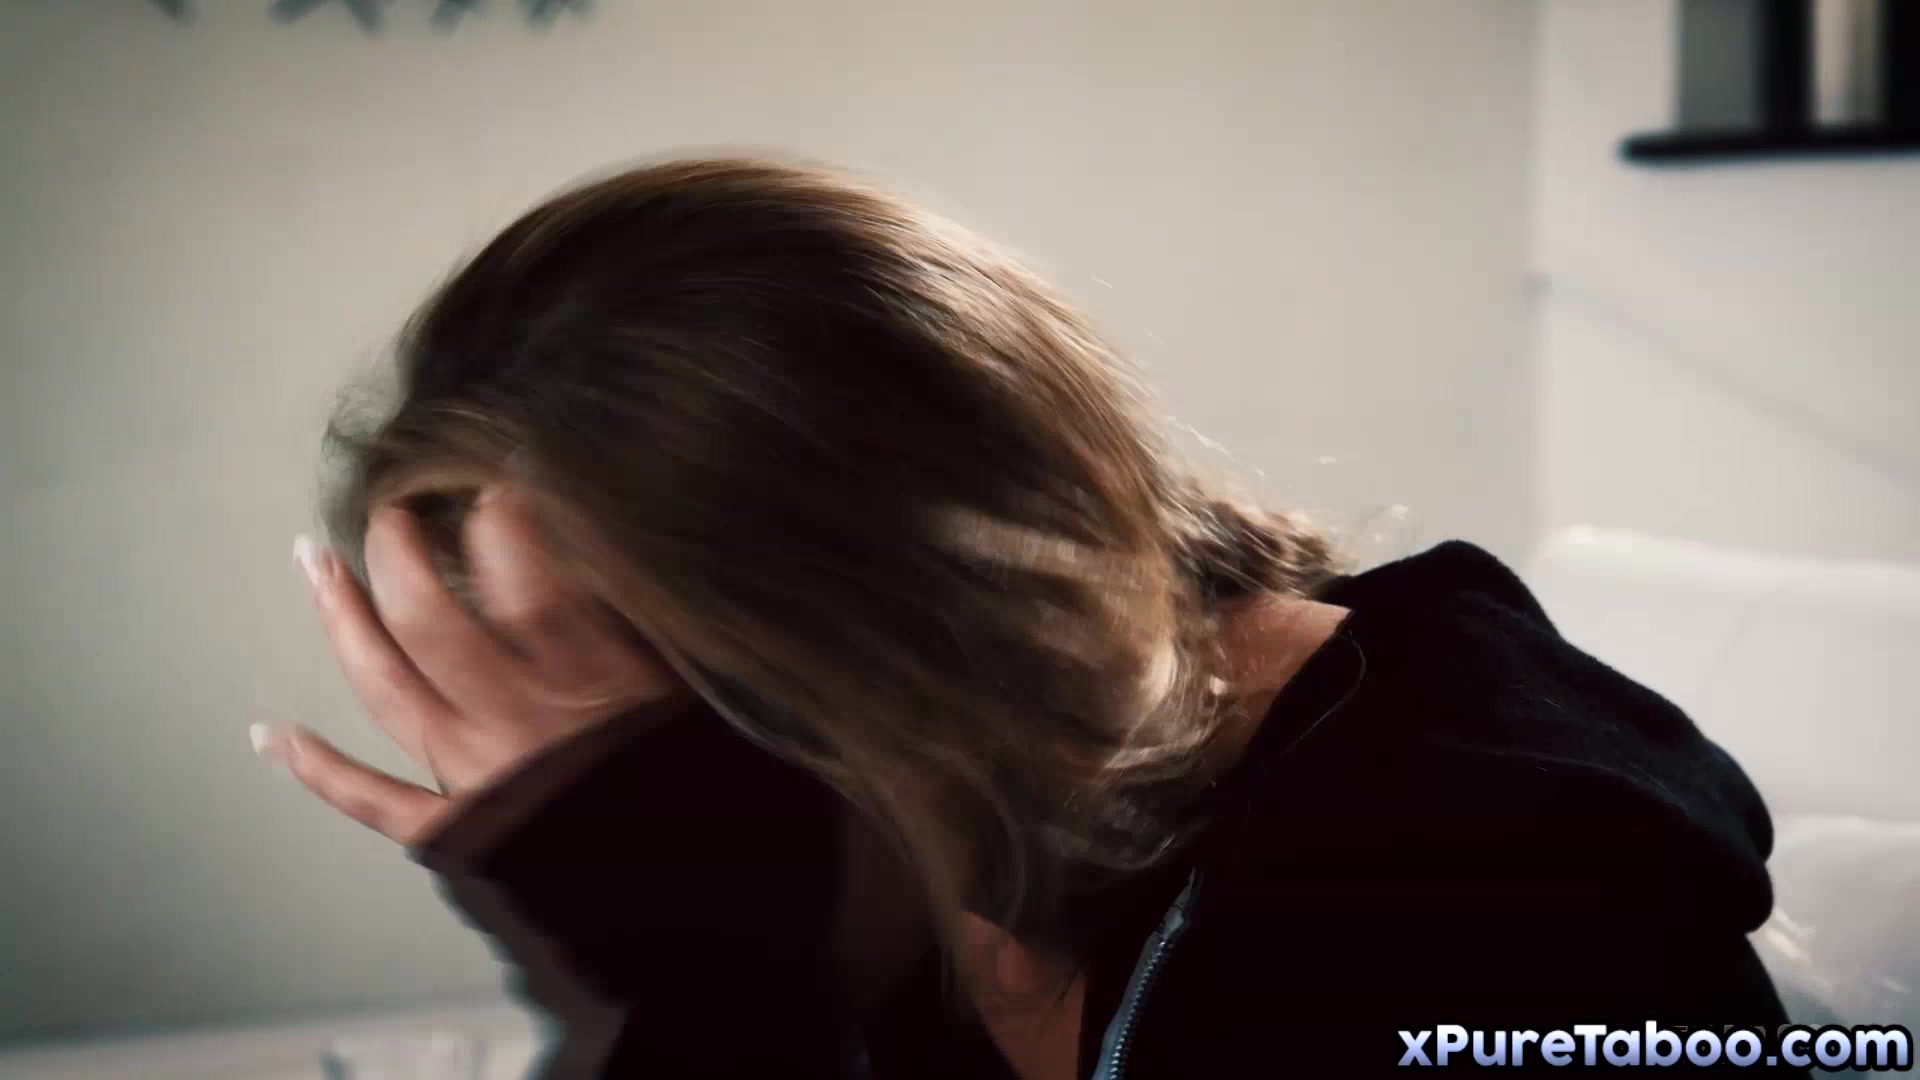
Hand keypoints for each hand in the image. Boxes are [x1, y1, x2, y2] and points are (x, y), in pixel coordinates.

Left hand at [257, 486, 679, 846]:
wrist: (682, 897)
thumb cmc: (689, 785)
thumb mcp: (682, 689)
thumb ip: (627, 628)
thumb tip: (584, 550)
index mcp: (585, 683)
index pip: (528, 585)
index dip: (503, 523)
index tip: (496, 485)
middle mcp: (513, 721)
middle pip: (431, 623)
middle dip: (399, 555)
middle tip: (389, 512)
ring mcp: (470, 772)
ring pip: (386, 688)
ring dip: (343, 620)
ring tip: (314, 563)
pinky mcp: (454, 826)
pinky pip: (370, 798)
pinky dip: (315, 769)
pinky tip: (270, 735)